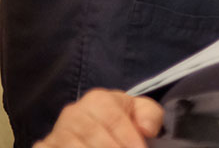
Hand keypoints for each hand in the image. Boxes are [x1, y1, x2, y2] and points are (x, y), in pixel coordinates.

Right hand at [34, 89, 162, 147]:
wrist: (97, 125)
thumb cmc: (123, 120)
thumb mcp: (141, 112)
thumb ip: (150, 116)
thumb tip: (145, 130)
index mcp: (98, 100)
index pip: (112, 119)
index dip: (127, 138)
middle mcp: (73, 114)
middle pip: (92, 135)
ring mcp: (56, 133)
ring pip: (71, 145)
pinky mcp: (43, 147)